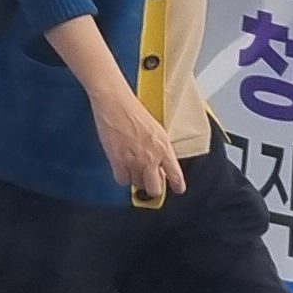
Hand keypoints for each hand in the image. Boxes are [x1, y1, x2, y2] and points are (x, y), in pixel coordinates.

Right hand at [84, 82, 181, 203]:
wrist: (115, 103)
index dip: (177, 186)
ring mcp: (134, 160)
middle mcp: (151, 158)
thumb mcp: (156, 130)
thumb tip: (160, 165)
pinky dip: (122, 177)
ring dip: (136, 180)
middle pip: (155, 188)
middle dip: (153, 189)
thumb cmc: (134, 111)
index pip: (176, 176)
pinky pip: (122, 179)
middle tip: (150, 184)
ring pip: (137, 184)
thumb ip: (160, 149)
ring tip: (134, 170)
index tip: (177, 189)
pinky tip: (123, 168)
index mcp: (164, 148)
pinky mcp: (117, 160)